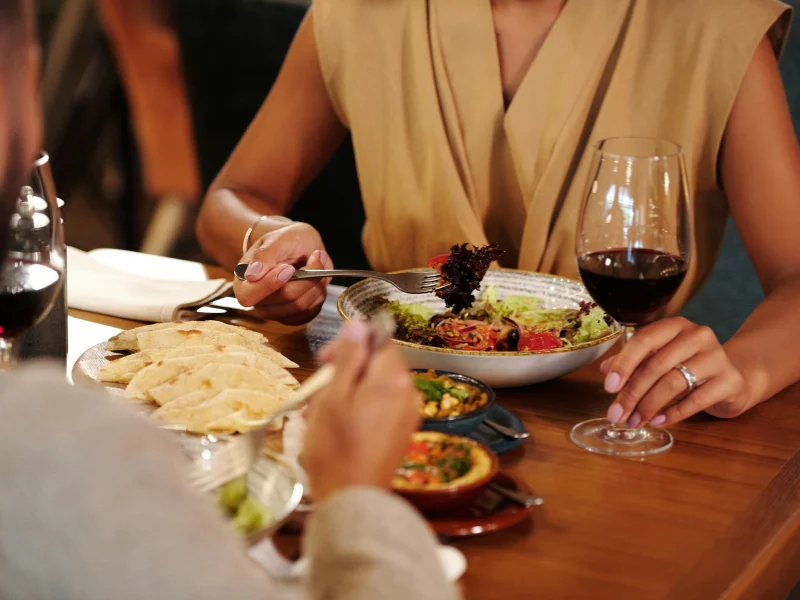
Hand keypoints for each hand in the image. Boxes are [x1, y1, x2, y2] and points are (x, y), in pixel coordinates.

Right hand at [234, 222, 331, 324]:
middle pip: (284, 299)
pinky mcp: (294, 317)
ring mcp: (276, 312)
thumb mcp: (276, 239)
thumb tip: (251, 276)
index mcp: (243, 283)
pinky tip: (317, 278)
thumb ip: (264, 255)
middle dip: (305, 277)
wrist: (301, 247)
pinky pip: (311, 311)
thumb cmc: (285, 242)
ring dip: (315, 283)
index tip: (288, 268)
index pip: (248, 296)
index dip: (270, 284)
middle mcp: (258, 303)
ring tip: (316, 262)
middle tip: (314, 256)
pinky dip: (318, 293)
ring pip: (301, 306)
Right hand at [303, 320, 420, 501]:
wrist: (353, 499)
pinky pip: (381, 406)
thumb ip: (349, 358)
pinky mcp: (402, 432)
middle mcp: (409, 392)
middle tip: (316, 392)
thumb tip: (359, 324)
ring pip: (376, 386)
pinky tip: (336, 425)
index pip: (378, 340)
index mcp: (393, 379)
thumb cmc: (336, 447)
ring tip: (319, 413)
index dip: (350, 344)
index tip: (323, 360)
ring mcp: (408, 414)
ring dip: (347, 391)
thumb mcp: (333, 396)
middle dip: (345, 371)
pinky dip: (359, 408)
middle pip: (377, 363)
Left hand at [601, 317, 749, 426]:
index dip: (624, 364)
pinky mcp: (730, 381)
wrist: (734, 378)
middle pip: (656, 365)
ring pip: (673, 383)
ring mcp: (717, 357)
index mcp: (675, 326)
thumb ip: (634, 361)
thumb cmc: (689, 366)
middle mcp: (697, 335)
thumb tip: (606, 370)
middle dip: (632, 393)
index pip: (644, 340)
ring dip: (649, 406)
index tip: (609, 387)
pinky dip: (673, 414)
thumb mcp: (660, 359)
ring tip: (635, 421)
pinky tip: (657, 421)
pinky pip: (696, 400)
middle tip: (617, 414)